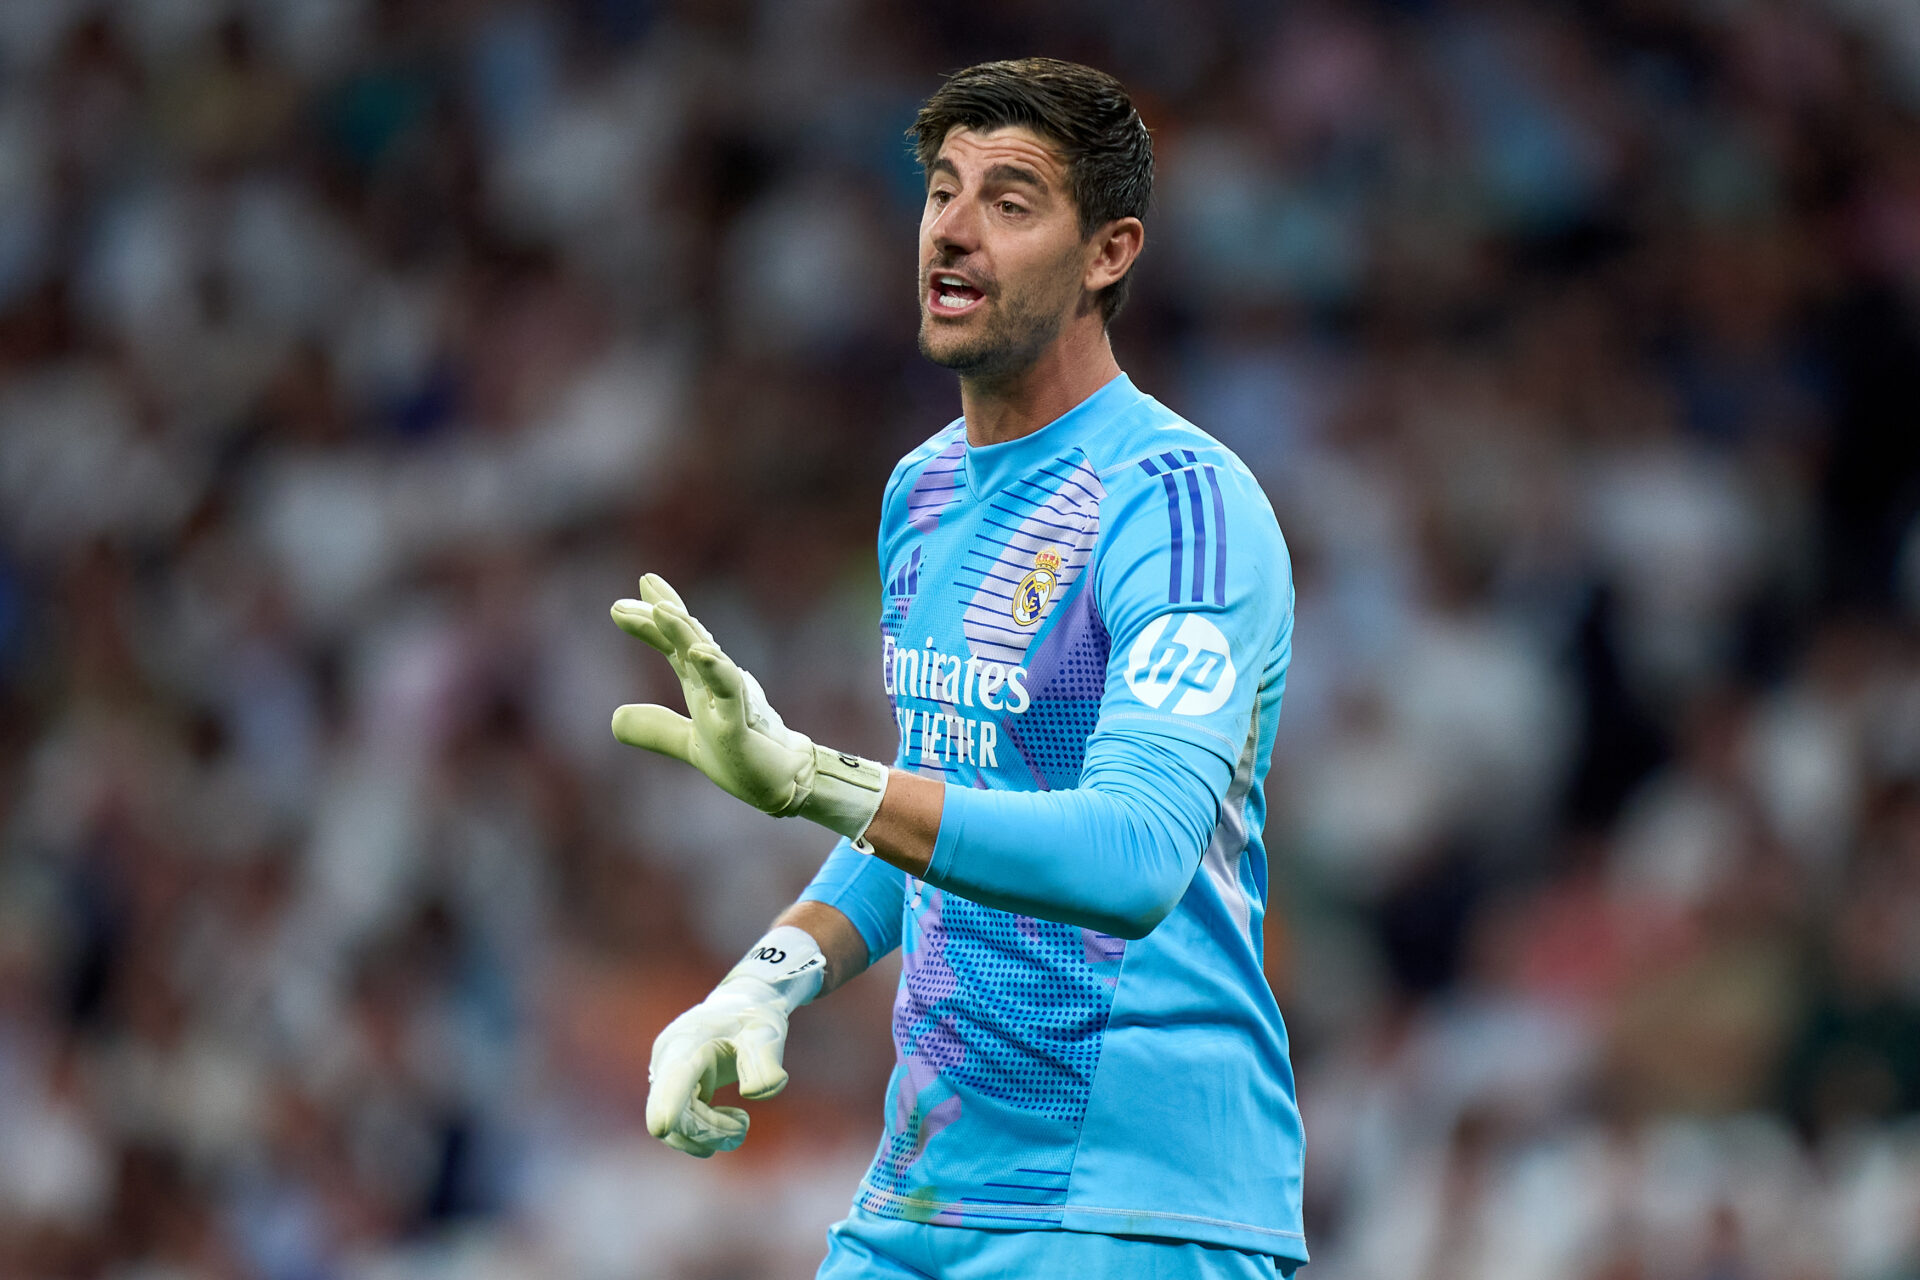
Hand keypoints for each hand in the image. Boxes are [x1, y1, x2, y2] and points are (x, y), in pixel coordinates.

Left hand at [610, 574, 886, 839]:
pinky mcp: (742, 723)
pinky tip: (699, 654)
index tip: (621, 605)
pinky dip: (716, 670)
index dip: (651, 623)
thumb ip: (657, 729)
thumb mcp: (689, 743)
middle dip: (665, 611)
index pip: (674, 645)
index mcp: (701, 686)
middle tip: (644, 583)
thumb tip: (613, 719)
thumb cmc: (744, 758)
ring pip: (708, 656)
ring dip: (686, 632)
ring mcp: (732, 700)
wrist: (785, 785)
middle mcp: (717, 684)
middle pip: (688, 639)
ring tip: (662, 610)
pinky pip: (729, 691)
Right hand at [646, 976, 792, 1157]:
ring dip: (709, 1136)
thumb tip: (753, 1094)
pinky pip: (682, 1124)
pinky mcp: (674, 1091)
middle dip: (709, 1130)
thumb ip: (765, 1061)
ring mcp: (667, 1078)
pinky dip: (707, 1133)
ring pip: (676, 1125)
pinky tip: (732, 1123)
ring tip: (741, 1125)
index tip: (661, 1128)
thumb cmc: (752, 1016)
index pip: (674, 1074)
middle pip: (676, 1111)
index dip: (667, 1101)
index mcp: (687, 1040)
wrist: (740, 1006)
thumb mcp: (766, 1030)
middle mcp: (668, 1060)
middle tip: (743, 1127)